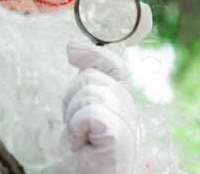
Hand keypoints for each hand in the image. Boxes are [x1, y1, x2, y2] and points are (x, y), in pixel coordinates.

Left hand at [63, 39, 136, 173]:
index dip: (93, 54)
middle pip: (91, 77)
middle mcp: (129, 106)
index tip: (70, 51)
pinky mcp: (118, 133)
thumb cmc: (85, 153)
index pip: (113, 64)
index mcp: (121, 98)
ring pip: (87, 92)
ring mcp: (126, 120)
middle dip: (71, 100)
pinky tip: (83, 144)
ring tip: (81, 138)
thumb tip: (73, 45)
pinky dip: (77, 129)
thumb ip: (84, 80)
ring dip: (72, 118)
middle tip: (76, 128)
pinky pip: (88, 112)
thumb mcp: (81, 109)